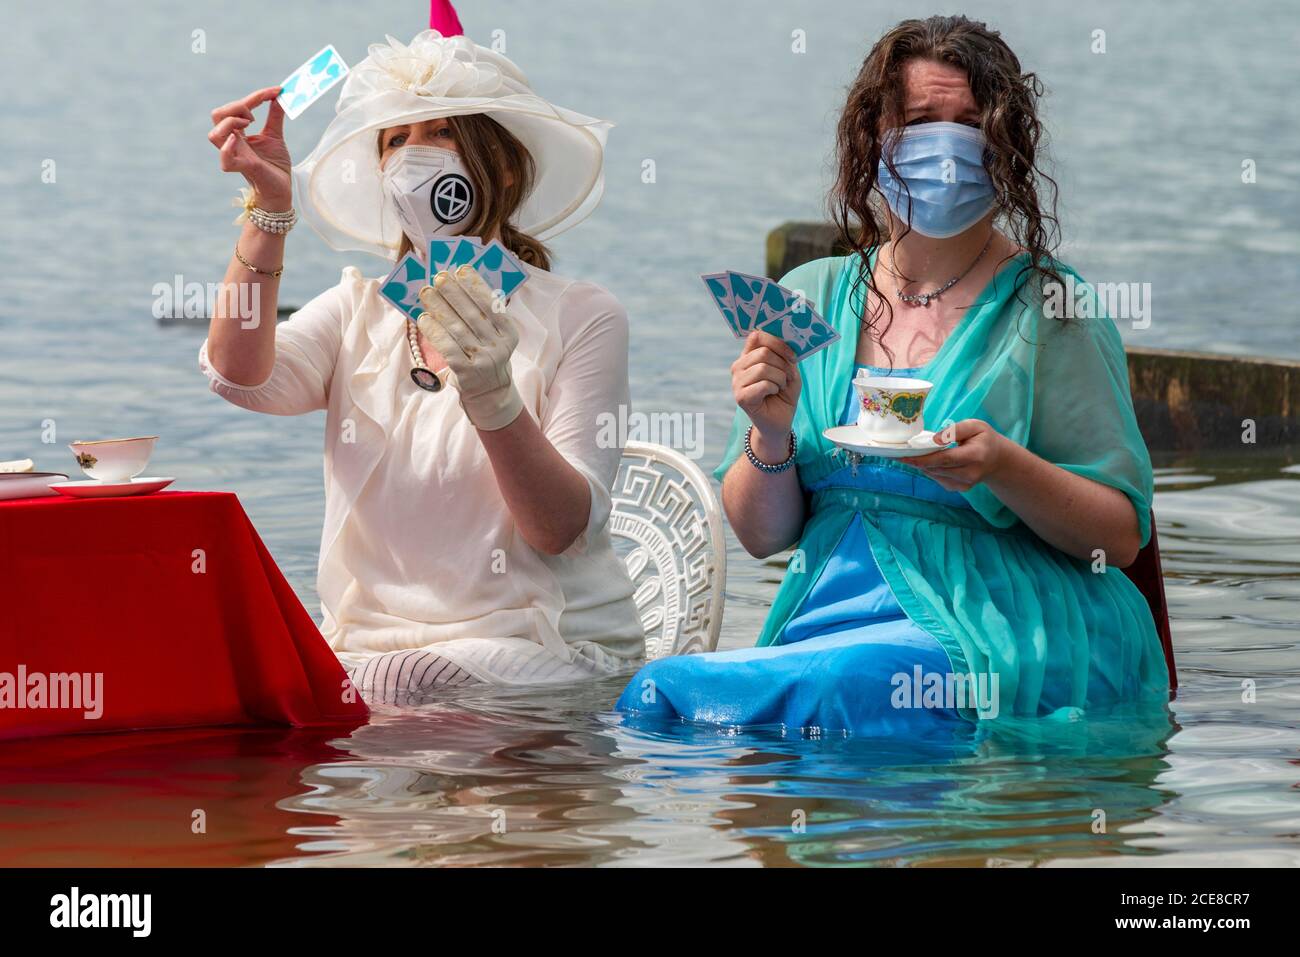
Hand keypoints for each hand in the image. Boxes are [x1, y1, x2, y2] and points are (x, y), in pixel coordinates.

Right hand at [209, 86, 291, 208]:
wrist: (281, 190)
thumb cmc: (274, 165)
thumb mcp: (275, 135)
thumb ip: (275, 115)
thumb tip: (280, 96)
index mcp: (238, 133)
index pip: (235, 108)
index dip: (255, 96)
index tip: (276, 91)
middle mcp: (232, 143)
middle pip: (218, 115)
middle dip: (237, 106)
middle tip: (256, 115)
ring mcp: (235, 155)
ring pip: (215, 134)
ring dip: (231, 122)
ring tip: (250, 124)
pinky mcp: (243, 168)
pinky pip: (225, 158)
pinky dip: (227, 147)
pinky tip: (237, 140)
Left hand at [417, 266, 522, 430]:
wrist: (491, 394)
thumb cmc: (488, 357)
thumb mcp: (495, 337)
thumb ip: (483, 315)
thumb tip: (457, 284)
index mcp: (508, 332)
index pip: (492, 304)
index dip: (476, 285)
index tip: (461, 269)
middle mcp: (499, 346)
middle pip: (472, 313)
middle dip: (453, 292)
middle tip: (438, 276)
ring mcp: (483, 360)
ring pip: (457, 328)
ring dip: (439, 307)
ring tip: (426, 292)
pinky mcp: (467, 372)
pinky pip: (447, 346)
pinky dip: (434, 330)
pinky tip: (424, 318)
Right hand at [732, 330, 800, 447]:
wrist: (780, 421)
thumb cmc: (784, 394)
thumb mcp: (789, 370)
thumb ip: (785, 354)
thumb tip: (788, 339)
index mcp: (749, 356)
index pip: (757, 336)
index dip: (777, 342)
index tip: (792, 355)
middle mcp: (739, 366)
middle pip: (763, 352)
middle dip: (783, 365)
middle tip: (787, 378)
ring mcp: (737, 382)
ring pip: (763, 368)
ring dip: (780, 378)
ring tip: (780, 387)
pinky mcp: (740, 397)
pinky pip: (763, 384)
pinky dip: (775, 388)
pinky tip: (773, 394)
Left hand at [907, 419, 1012, 491]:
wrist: (997, 460)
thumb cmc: (984, 439)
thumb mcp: (975, 426)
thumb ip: (955, 430)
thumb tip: (934, 439)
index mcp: (976, 456)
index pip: (945, 459)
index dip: (923, 458)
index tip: (904, 456)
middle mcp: (970, 473)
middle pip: (936, 468)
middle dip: (917, 461)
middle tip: (900, 452)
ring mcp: (965, 484)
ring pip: (934, 474)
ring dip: (921, 465)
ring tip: (911, 454)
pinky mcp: (959, 489)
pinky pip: (937, 478)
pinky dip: (929, 469)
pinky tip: (927, 461)